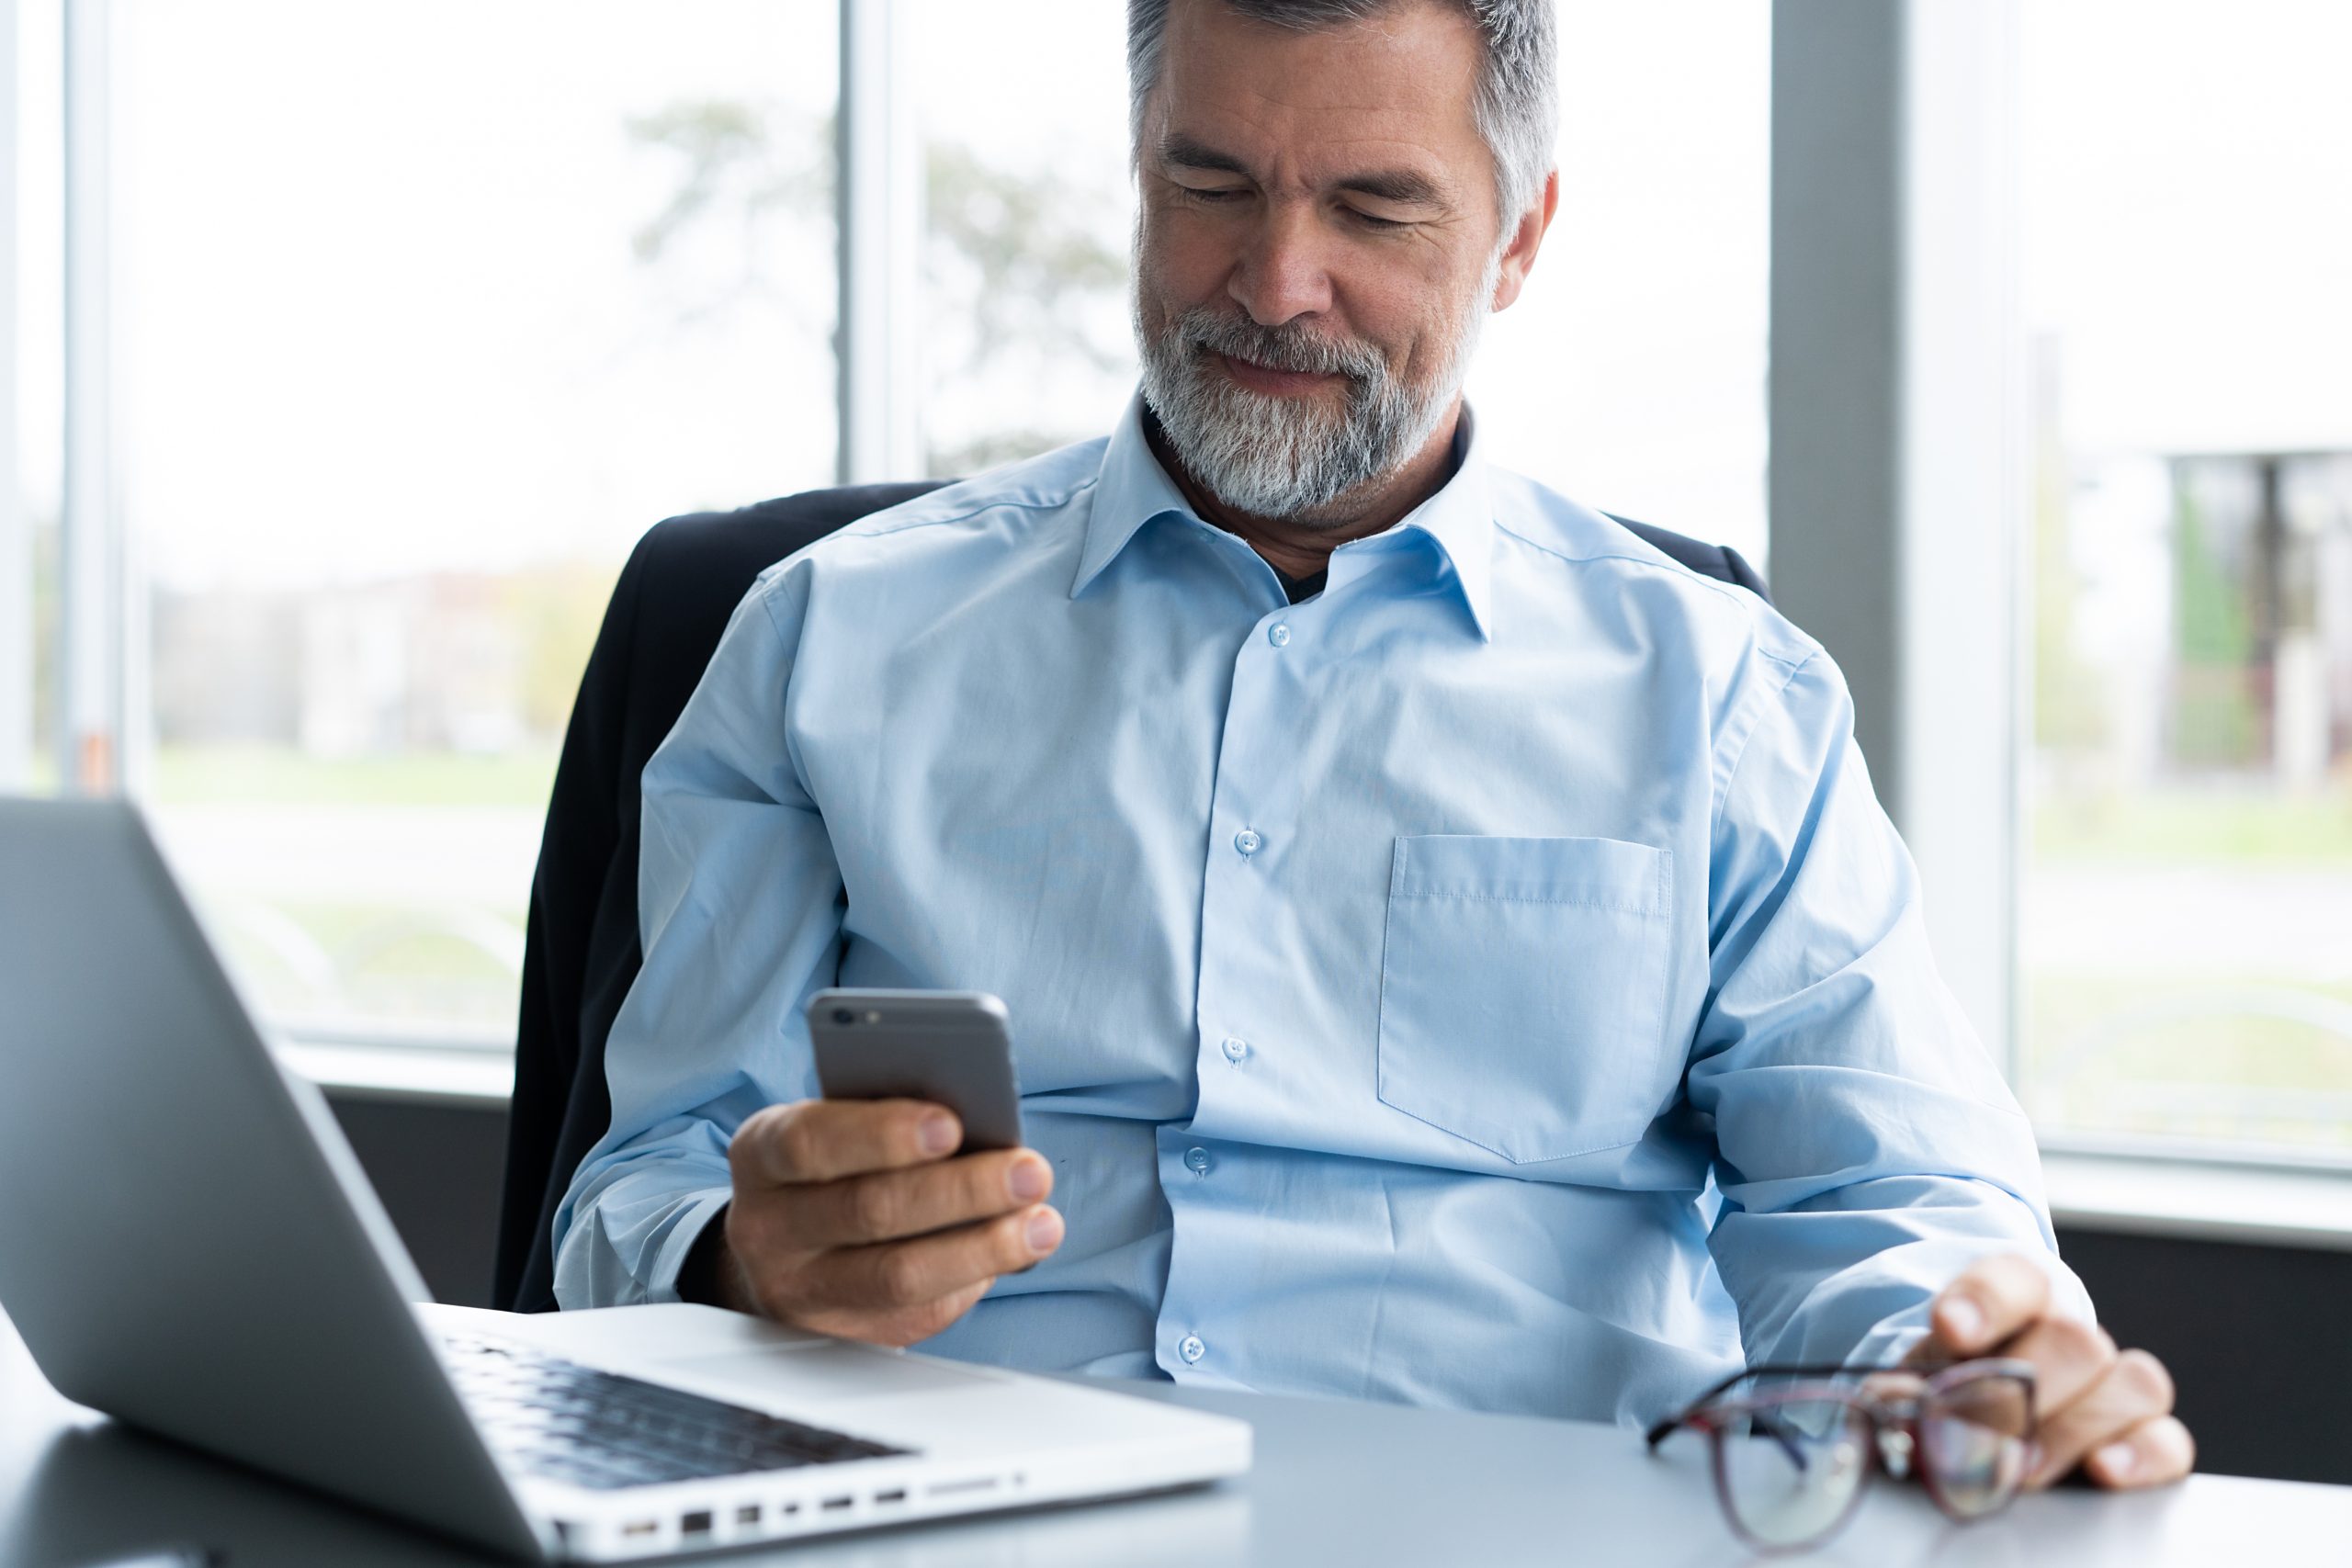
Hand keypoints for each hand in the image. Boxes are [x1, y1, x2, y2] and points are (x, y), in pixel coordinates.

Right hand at [710, 1097, 1063, 1346]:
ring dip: (985, 1246)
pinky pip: (919, 1310)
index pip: (811, 1142)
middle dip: (960, 1190)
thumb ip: (892, 1123)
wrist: (784, 1251)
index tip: (951, 1123)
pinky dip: (978, 1276)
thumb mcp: (839, 1128)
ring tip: (1042, 1223)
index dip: (883, 1134)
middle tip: (1028, 1171)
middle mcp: (769, 1228)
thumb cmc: (835, 1166)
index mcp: (764, 1154)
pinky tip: (1019, 1251)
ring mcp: (802, 1292)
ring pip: (899, 1276)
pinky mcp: (845, 1336)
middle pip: (869, 1210)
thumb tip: (986, 1130)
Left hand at [1908, 1253, 2192, 1490]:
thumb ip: (1906, 1391)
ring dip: (2073, 1428)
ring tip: (2023, 1466)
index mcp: (2015, 1299)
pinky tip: (2104, 1471)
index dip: (1986, 1298)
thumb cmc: (1948, 1393)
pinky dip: (2143, 1456)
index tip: (1952, 1328)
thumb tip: (1898, 1410)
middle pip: (2073, 1338)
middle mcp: (2073, 1332)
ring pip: (2132, 1383)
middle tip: (1984, 1433)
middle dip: (2027, 1391)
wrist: (1979, 1418)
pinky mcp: (2146, 1435)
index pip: (2014, 1277)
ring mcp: (2116, 1383)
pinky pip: (2169, 1440)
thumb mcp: (1916, 1383)